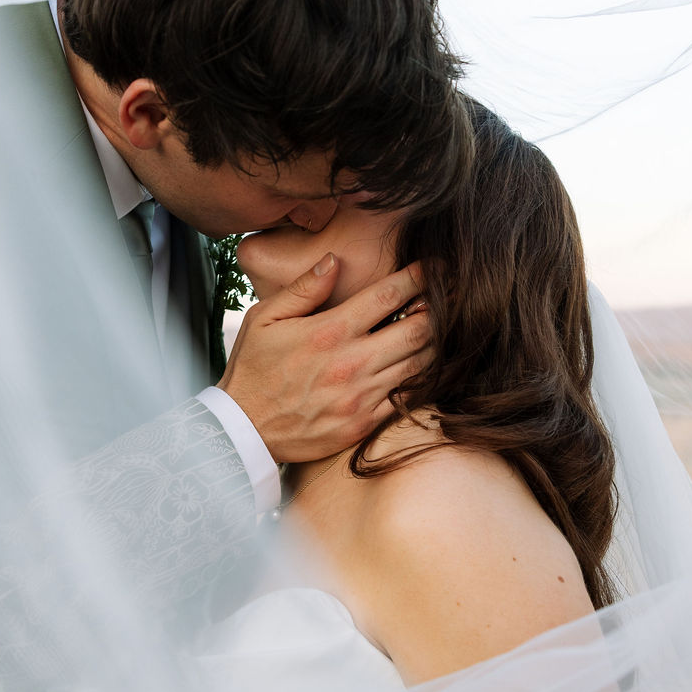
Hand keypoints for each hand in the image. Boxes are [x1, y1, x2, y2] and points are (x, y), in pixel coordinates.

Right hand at [217, 253, 430, 463]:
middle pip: (417, 330)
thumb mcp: (264, 319)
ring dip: (435, 344)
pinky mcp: (363, 424)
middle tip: (448, 299)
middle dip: (438, 310)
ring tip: (440, 329)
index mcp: (329, 332)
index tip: (433, 267)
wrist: (242, 431)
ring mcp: (360, 397)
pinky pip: (406, 398)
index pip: (387, 296)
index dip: (417, 278)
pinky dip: (420, 379)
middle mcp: (350, 363)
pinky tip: (422, 366)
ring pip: (419, 365)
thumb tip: (334, 260)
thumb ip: (302, 289)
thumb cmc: (252, 370)